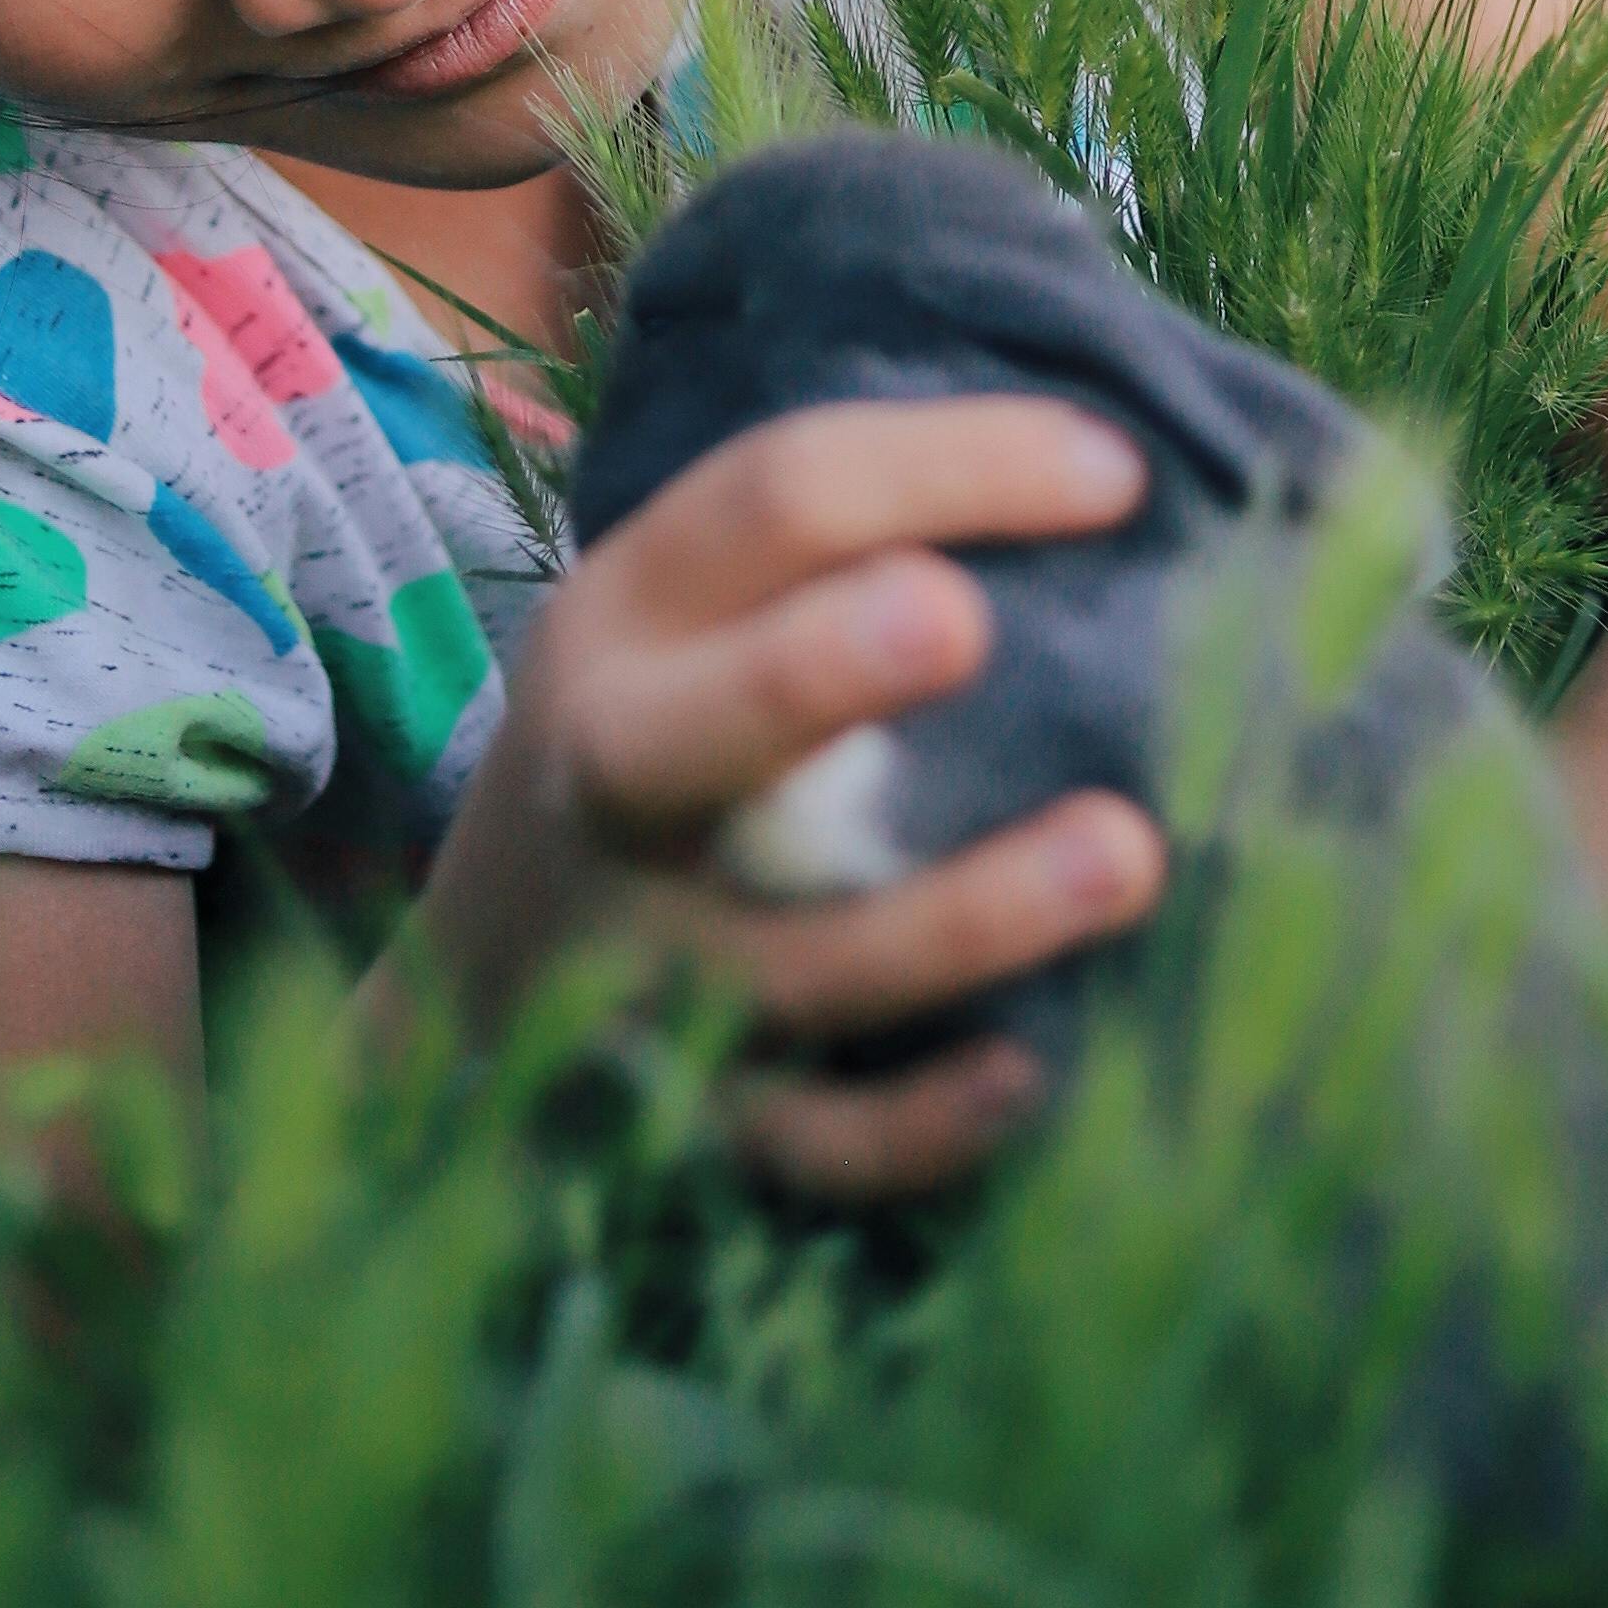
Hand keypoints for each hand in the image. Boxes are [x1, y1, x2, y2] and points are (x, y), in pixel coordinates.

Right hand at [406, 395, 1168, 1198]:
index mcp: (629, 617)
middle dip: (813, 670)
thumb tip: (1118, 467)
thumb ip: (839, 545)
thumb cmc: (669, 732)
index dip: (946, 469)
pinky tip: (1031, 1073)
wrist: (477, 975)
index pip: (779, 501)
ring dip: (960, 916)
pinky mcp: (682, 1120)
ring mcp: (638, 965)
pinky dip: (913, 1125)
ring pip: (786, 958)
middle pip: (688, 729)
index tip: (1121, 472)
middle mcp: (611, 783)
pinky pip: (804, 1140)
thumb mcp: (693, 606)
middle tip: (966, 624)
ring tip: (1131, 854)